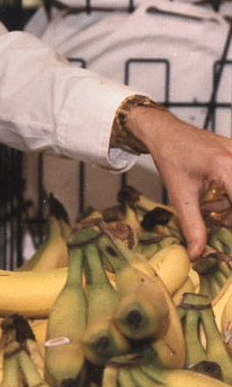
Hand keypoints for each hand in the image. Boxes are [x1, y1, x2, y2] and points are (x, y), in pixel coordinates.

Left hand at [128, 104, 231, 257]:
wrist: (163, 131)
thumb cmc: (170, 158)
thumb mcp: (180, 194)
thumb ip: (193, 226)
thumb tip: (197, 255)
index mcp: (226, 166)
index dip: (230, 220)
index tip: (223, 230)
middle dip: (228, 212)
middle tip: (214, 217)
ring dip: (228, 205)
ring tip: (206, 205)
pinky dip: (228, 193)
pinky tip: (211, 195)